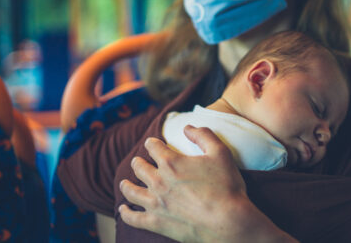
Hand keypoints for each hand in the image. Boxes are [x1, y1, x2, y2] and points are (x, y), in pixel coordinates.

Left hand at [119, 126, 253, 241]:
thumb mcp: (220, 153)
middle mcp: (158, 182)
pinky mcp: (156, 223)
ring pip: (131, 192)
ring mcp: (155, 204)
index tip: (152, 143)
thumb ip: (204, 135)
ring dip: (126, 185)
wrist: (228, 222)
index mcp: (171, 163)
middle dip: (138, 162)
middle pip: (140, 168)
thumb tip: (188, 127)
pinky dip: (126, 213)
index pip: (154, 148)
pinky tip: (123, 209)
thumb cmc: (226, 186)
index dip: (152, 143)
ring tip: (124, 183)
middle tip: (137, 161)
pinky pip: (133, 218)